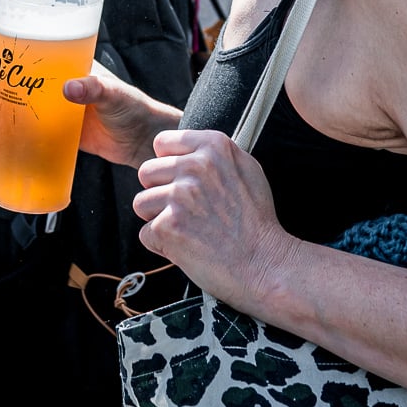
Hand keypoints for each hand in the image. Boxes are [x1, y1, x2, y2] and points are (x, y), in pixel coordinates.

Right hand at [0, 52, 174, 168]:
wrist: (140, 139)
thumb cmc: (132, 107)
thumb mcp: (113, 94)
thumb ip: (93, 89)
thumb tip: (68, 88)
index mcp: (69, 64)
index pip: (32, 48)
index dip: (6, 50)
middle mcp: (57, 82)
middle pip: (17, 73)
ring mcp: (55, 105)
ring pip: (17, 97)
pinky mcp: (56, 128)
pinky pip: (26, 122)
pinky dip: (8, 121)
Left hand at [132, 128, 298, 311]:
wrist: (265, 264)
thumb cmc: (257, 222)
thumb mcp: (247, 170)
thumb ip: (215, 153)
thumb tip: (187, 148)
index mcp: (214, 146)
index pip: (162, 142)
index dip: (170, 165)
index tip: (186, 182)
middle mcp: (195, 166)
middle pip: (147, 172)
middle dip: (160, 192)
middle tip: (187, 211)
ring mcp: (180, 196)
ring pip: (142, 202)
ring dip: (159, 219)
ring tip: (189, 230)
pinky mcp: (167, 226)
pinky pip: (146, 233)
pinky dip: (162, 245)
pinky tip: (188, 247)